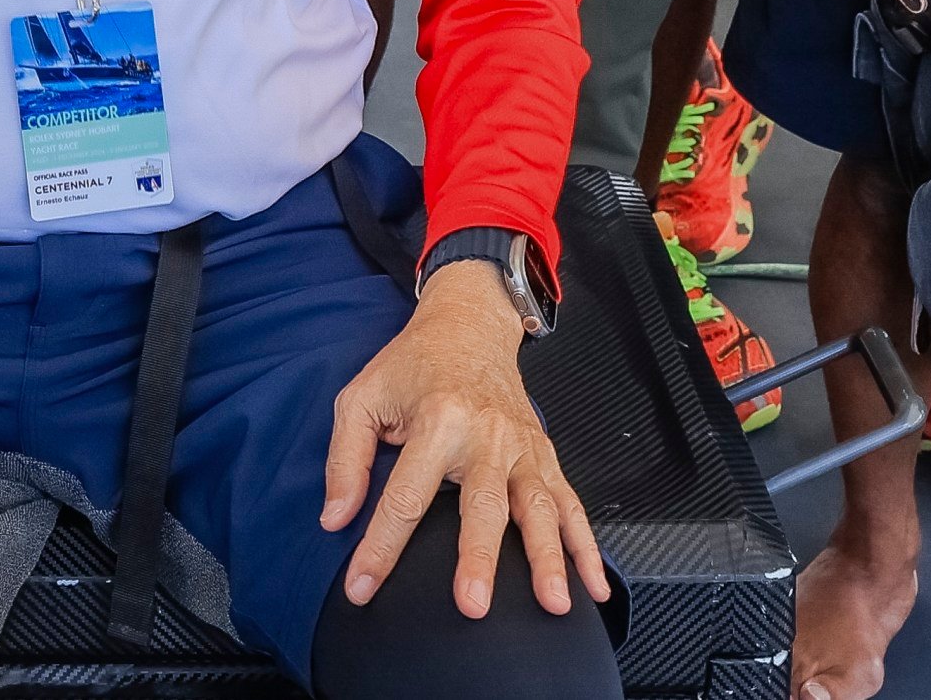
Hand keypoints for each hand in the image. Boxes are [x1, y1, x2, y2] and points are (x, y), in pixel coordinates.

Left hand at [320, 262, 605, 619]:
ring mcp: (522, 448)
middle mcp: (486, 435)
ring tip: (554, 604)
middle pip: (483, 505)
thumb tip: (336, 519)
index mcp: (437, 419)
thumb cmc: (412, 366)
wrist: (470, 325)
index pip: (405, 495)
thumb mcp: (362, 397)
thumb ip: (345, 458)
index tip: (361, 588)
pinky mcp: (544, 456)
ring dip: (548, 558)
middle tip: (473, 606)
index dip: (381, 546)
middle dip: (479, 558)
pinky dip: (586, 547)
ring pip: (539, 507)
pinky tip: (594, 586)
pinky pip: (571, 504)